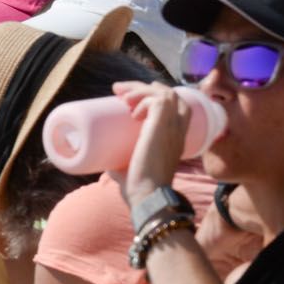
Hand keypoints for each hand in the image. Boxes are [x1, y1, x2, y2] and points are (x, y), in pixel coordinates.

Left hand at [112, 81, 190, 208]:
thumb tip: (105, 161)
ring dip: (141, 89)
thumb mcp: (130, 169)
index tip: (131, 99)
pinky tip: (131, 109)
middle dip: (145, 87)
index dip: (155, 97)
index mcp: (175, 139)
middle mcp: (178, 131)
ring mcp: (172, 128)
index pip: (177, 107)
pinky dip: (143, 98)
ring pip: (164, 93)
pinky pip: (158, 100)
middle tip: (120, 91)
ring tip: (122, 95)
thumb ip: (120, 164)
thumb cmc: (139, 189)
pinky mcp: (162, 127)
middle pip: (171, 95)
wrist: (147, 196)